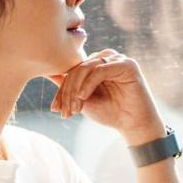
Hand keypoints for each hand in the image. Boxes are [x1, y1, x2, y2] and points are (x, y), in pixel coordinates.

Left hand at [47, 49, 162, 138]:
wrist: (133, 125)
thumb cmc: (110, 112)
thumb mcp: (83, 100)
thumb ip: (69, 87)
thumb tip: (49, 73)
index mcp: (97, 64)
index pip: (73, 71)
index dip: (62, 90)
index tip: (55, 109)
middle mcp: (107, 58)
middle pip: (78, 69)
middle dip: (67, 91)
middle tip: (63, 111)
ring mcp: (118, 59)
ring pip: (87, 68)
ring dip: (76, 89)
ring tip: (74, 108)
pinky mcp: (127, 65)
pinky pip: (100, 70)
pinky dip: (89, 84)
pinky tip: (83, 98)